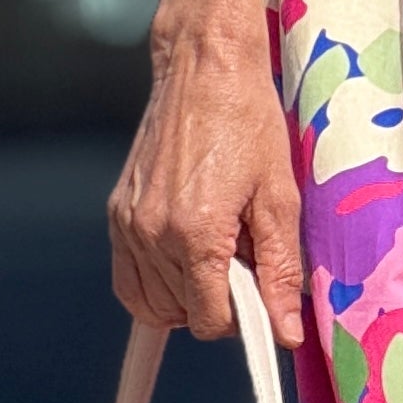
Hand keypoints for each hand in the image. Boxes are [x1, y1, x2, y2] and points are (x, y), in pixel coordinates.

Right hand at [109, 26, 304, 345]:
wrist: (203, 69)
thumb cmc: (249, 124)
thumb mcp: (279, 199)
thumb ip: (281, 272)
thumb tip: (285, 334)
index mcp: (195, 233)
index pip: (211, 321)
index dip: (244, 319)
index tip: (263, 293)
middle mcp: (151, 234)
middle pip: (183, 315)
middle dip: (219, 302)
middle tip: (244, 258)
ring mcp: (127, 224)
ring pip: (154, 304)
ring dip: (188, 293)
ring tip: (218, 249)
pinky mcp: (116, 213)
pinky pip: (129, 280)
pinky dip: (158, 283)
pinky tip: (187, 255)